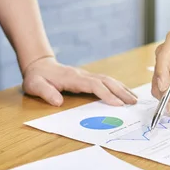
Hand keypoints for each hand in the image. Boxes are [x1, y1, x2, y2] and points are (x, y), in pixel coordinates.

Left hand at [22, 57, 136, 106]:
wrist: (38, 65)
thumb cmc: (37, 78)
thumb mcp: (35, 85)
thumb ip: (46, 92)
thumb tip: (58, 102)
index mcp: (73, 78)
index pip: (94, 85)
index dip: (107, 94)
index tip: (118, 104)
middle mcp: (83, 74)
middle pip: (106, 81)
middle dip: (121, 91)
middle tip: (134, 102)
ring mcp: (86, 74)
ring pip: (108, 79)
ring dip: (122, 88)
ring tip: (134, 99)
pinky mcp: (88, 77)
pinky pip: (106, 81)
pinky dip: (117, 86)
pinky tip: (124, 92)